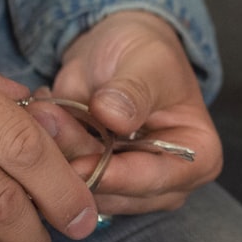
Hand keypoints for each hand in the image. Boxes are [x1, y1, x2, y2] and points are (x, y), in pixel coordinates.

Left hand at [46, 11, 222, 217]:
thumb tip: (114, 116)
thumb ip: (134, 92)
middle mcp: (168, 181)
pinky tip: (45, 118)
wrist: (119, 50)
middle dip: (78, 159)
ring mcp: (130, 186)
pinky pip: (64, 180)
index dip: (119, 176)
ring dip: (57, 153)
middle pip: (119, 191)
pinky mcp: (95, 181)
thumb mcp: (148, 63)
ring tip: (43, 111)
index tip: (80, 166)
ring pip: (86, 189)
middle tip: (46, 118)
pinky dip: (48, 152)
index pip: (159, 179)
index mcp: (199, 157)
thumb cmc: (148, 54)